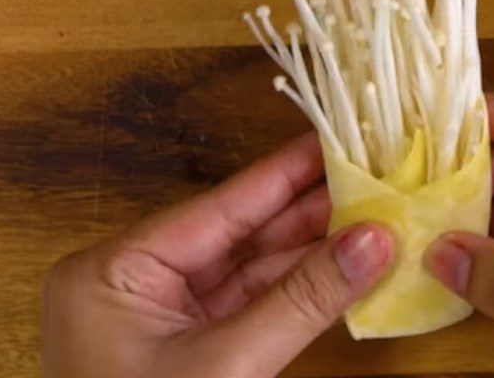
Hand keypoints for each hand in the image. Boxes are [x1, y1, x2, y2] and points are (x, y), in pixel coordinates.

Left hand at [42, 133, 392, 377]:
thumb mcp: (226, 368)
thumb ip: (302, 299)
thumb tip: (375, 240)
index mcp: (119, 267)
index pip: (221, 204)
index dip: (285, 171)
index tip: (334, 138)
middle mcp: (139, 279)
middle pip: (240, 231)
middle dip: (307, 209)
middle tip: (367, 175)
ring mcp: (166, 314)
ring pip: (252, 267)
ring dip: (311, 248)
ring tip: (369, 217)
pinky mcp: (191, 345)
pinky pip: (252, 302)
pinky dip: (298, 288)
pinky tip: (342, 265)